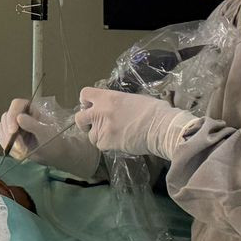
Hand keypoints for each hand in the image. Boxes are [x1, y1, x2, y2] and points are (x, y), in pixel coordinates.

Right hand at [0, 99, 101, 176]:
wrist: (54, 155)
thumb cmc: (54, 141)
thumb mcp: (46, 134)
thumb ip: (33, 125)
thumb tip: (19, 117)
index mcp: (31, 109)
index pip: (16, 105)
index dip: (12, 116)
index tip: (13, 131)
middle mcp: (21, 115)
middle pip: (6, 117)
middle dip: (10, 133)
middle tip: (20, 146)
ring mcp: (14, 126)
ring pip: (2, 128)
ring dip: (9, 141)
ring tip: (23, 151)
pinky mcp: (11, 137)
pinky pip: (2, 140)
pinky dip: (10, 148)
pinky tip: (21, 153)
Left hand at [76, 88, 195, 158]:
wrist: (160, 128)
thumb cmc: (153, 110)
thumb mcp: (132, 99)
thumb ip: (117, 102)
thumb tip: (114, 106)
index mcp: (107, 97)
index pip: (84, 94)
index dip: (86, 102)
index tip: (91, 107)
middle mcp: (100, 112)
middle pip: (79, 118)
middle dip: (85, 123)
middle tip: (96, 125)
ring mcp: (102, 129)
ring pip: (90, 136)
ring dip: (99, 136)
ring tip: (114, 136)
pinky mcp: (106, 143)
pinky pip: (100, 145)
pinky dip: (107, 145)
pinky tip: (119, 143)